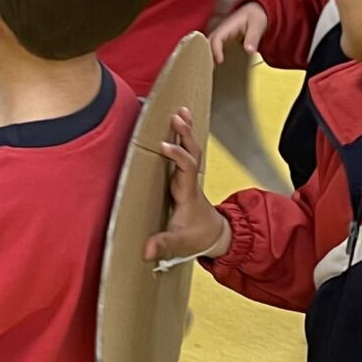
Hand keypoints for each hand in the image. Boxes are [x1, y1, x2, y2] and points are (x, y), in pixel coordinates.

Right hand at [142, 107, 229, 266]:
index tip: (163, 145)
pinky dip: (184, 137)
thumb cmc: (197, 237)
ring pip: (192, 150)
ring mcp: (190, 178)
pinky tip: (179, 124)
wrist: (215, 235)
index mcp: (188, 193)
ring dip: (186, 131)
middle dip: (185, 135)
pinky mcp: (186, 177)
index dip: (176, 155)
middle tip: (176, 117)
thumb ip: (163, 244)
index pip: (185, 168)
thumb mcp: (180, 243)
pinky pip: (187, 153)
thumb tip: (145, 251)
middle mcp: (191, 181)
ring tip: (181, 111)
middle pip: (192, 152)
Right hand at [208, 0, 269, 65]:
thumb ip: (253, 38)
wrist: (256, 10)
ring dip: (208, 56)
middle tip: (209, 70)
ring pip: (209, 45)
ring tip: (209, 71)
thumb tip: (249, 51)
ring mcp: (221, 35)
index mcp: (228, 26)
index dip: (216, 50)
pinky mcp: (224, 39)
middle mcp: (221, 31)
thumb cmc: (256, 17)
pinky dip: (213, 56)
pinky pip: (215, 47)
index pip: (217, 38)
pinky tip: (216, 66)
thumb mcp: (257, 25)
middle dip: (207, 55)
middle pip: (208, 43)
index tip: (220, 61)